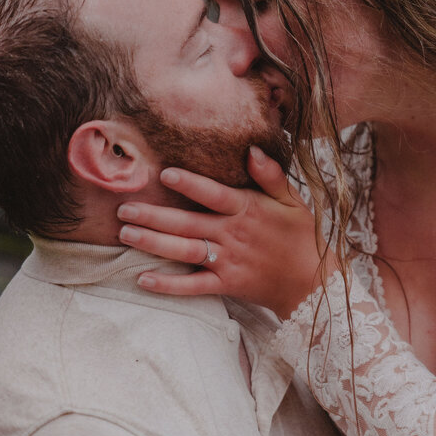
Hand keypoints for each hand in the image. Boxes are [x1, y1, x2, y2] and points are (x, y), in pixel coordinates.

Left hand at [117, 147, 336, 317]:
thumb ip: (270, 175)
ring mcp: (228, 261)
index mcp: (248, 210)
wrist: (312, 283)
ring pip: (184, 251)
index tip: (165, 173)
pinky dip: (169, 285)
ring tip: (125, 235)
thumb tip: (251, 150)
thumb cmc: (300, 236)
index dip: (190, 184)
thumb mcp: (292, 201)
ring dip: (153, 243)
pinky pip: (193, 286)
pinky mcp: (227, 284)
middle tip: (123, 209)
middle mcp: (233, 235)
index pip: (214, 194)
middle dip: (153, 216)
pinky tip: (143, 279)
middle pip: (187, 223)